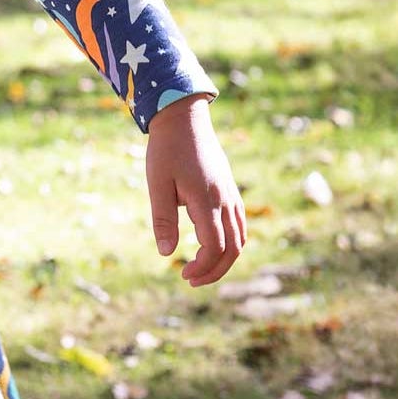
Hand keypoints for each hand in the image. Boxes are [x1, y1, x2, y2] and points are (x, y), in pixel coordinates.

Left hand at [146, 94, 245, 285]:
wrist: (184, 119)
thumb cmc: (166, 151)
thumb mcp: (157, 185)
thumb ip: (163, 220)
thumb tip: (166, 253)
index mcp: (206, 200)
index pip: (215, 246)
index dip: (203, 267)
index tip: (183, 275)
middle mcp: (225, 200)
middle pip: (233, 248)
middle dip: (215, 270)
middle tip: (191, 280)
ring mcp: (231, 195)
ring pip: (240, 238)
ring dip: (224, 259)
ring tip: (201, 269)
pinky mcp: (230, 191)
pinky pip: (239, 225)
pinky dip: (230, 243)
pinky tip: (210, 247)